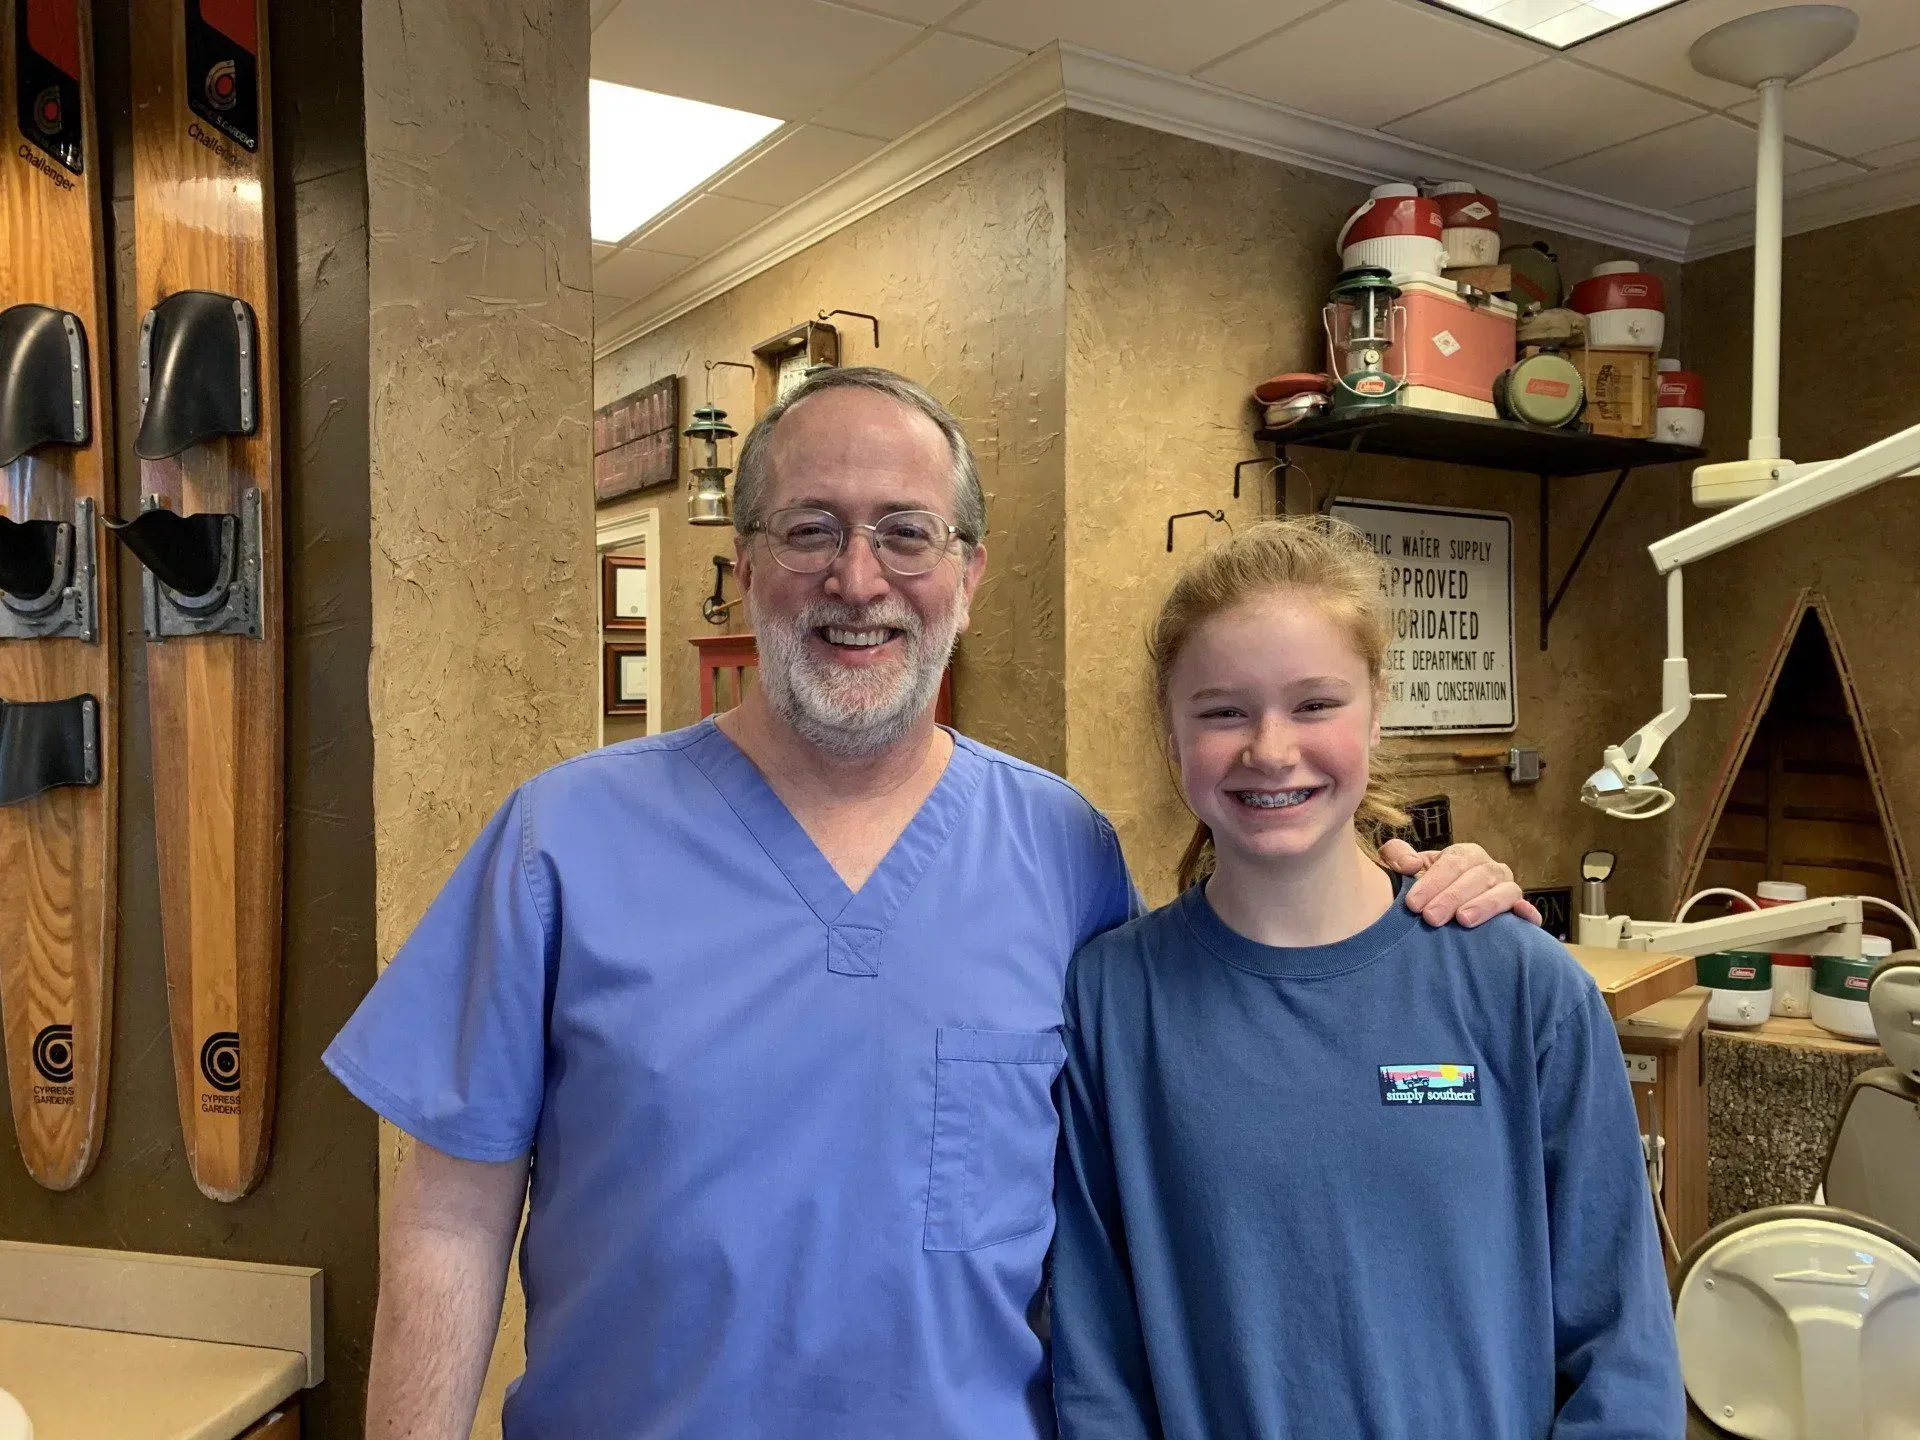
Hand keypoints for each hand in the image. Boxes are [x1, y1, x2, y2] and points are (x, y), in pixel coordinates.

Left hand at [1380, 839, 1542, 928]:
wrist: (1441, 908)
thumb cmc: (1424, 886)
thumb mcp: (1406, 868)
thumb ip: (1397, 856)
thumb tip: (1409, 865)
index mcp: (1465, 855)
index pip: (1454, 861)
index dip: (1434, 881)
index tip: (1413, 904)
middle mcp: (1490, 869)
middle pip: (1478, 877)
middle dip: (1452, 897)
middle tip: (1430, 918)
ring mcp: (1507, 889)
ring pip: (1504, 891)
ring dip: (1485, 905)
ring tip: (1463, 920)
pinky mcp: (1518, 910)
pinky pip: (1528, 910)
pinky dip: (1528, 913)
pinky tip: (1524, 918)